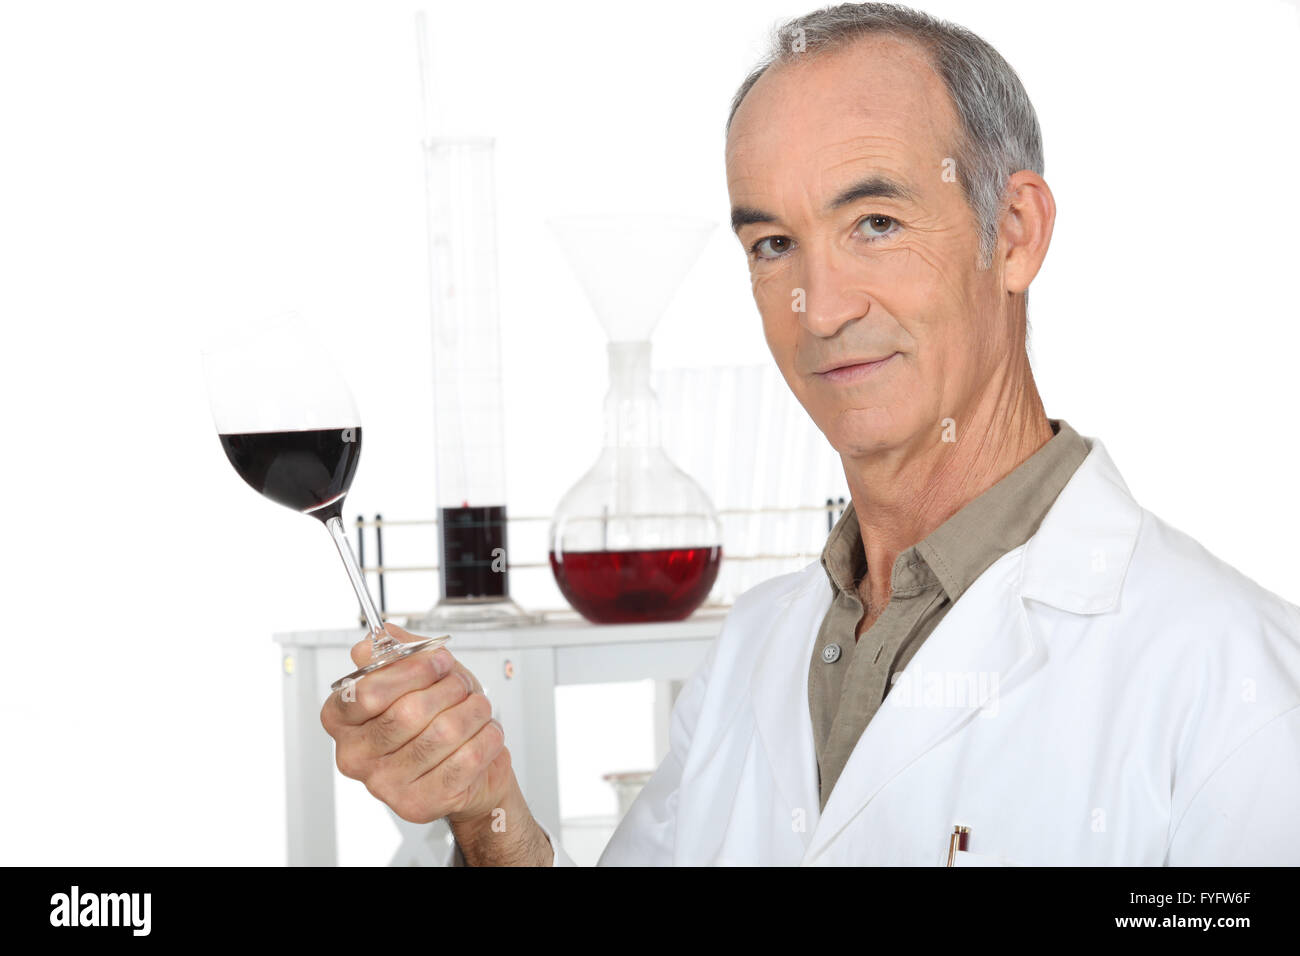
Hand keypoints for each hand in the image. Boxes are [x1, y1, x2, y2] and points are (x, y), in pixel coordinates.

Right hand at [319, 623, 512, 825]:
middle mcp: (355, 756)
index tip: (438, 661)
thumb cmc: (439, 716)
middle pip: (408, 712)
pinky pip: (466, 759)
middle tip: (461, 685)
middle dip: (449, 689)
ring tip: (477, 709)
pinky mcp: (420, 804)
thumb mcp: (419, 672)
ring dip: (473, 711)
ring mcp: (386, 785)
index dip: (412, 671)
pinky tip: (483, 734)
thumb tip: (375, 640)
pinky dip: (486, 738)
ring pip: (443, 733)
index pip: (367, 692)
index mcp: (342, 720)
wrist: (468, 767)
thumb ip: (396, 651)